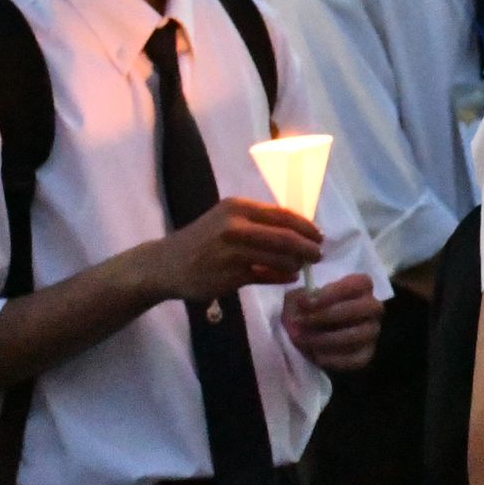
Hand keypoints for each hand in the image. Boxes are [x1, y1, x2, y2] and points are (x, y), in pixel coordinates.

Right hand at [145, 196, 320, 304]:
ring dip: (296, 263)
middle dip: (308, 247)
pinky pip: (265, 276)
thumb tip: (300, 230)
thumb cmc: (201, 241)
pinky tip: (288, 277)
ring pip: (279, 258)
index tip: (319, 235)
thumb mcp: (227, 221)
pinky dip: (281, 277)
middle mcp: (235, 226)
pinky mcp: (229, 276)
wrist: (164, 264)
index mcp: (237, 207)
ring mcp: (232, 252)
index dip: (306, 226)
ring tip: (302, 266)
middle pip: (285, 237)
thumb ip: (259, 223)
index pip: (283, 215)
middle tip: (319, 254)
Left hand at [284, 274, 384, 371]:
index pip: (359, 283)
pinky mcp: (366, 354)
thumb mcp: (302, 297)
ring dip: (325, 338)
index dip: (333, 292)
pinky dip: (331, 359)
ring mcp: (372, 332)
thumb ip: (301, 298)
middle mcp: (373, 308)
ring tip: (302, 339)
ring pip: (356, 335)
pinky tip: (314, 354)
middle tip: (301, 321)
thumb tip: (303, 303)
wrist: (312, 335)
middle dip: (326, 316)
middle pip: (360, 308)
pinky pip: (354, 359)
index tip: (306, 302)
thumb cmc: (310, 309)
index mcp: (361, 287)